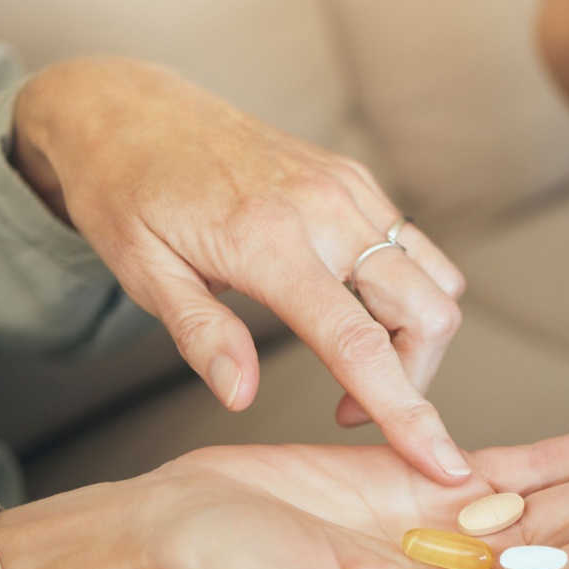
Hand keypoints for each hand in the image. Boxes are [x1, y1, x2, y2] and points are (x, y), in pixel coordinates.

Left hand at [10, 57, 472, 482]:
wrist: (129, 105)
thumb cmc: (125, 190)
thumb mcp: (142, 272)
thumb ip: (201, 335)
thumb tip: (241, 398)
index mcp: (268, 241)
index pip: (359, 343)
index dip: (407, 411)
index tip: (443, 463)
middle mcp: (326, 209)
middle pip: (428, 313)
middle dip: (415, 377)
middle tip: (353, 402)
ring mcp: (349, 189)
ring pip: (438, 281)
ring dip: (417, 336)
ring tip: (355, 356)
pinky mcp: (356, 179)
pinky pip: (415, 248)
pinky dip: (407, 293)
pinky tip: (351, 306)